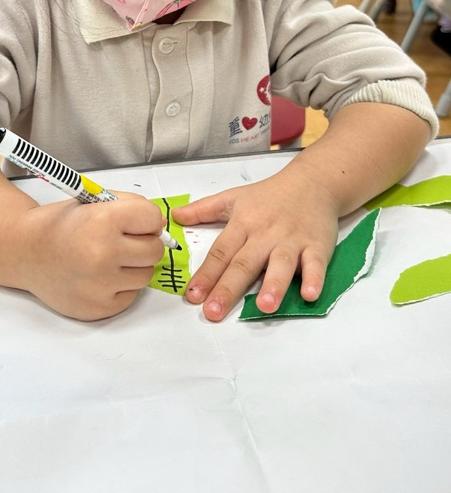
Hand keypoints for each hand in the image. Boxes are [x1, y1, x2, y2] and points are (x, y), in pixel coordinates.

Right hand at [16, 191, 164, 320]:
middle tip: (123, 240)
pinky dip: (122, 285)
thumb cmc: (61, 225)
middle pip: (155, 250)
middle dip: (144, 242)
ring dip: (134, 265)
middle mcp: (103, 254)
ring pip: (146, 274)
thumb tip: (160, 224)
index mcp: (102, 221)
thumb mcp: (93, 201)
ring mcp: (101, 285)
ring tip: (109, 257)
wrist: (26, 252)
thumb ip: (130, 206)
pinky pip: (131, 295)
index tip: (135, 220)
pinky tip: (101, 275)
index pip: (153, 219)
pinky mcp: (99, 307)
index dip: (146, 218)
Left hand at [172, 173, 338, 321]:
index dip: (206, 274)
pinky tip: (309, 295)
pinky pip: (316, 264)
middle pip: (245, 263)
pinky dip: (314, 278)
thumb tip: (174, 216)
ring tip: (264, 306)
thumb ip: (203, 210)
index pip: (221, 252)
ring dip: (273, 285)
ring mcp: (292, 240)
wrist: (313, 182)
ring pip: (281, 264)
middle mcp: (265, 234)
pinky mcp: (317, 245)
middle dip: (229, 288)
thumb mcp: (233, 197)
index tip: (192, 296)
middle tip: (214, 311)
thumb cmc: (270, 194)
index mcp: (243, 224)